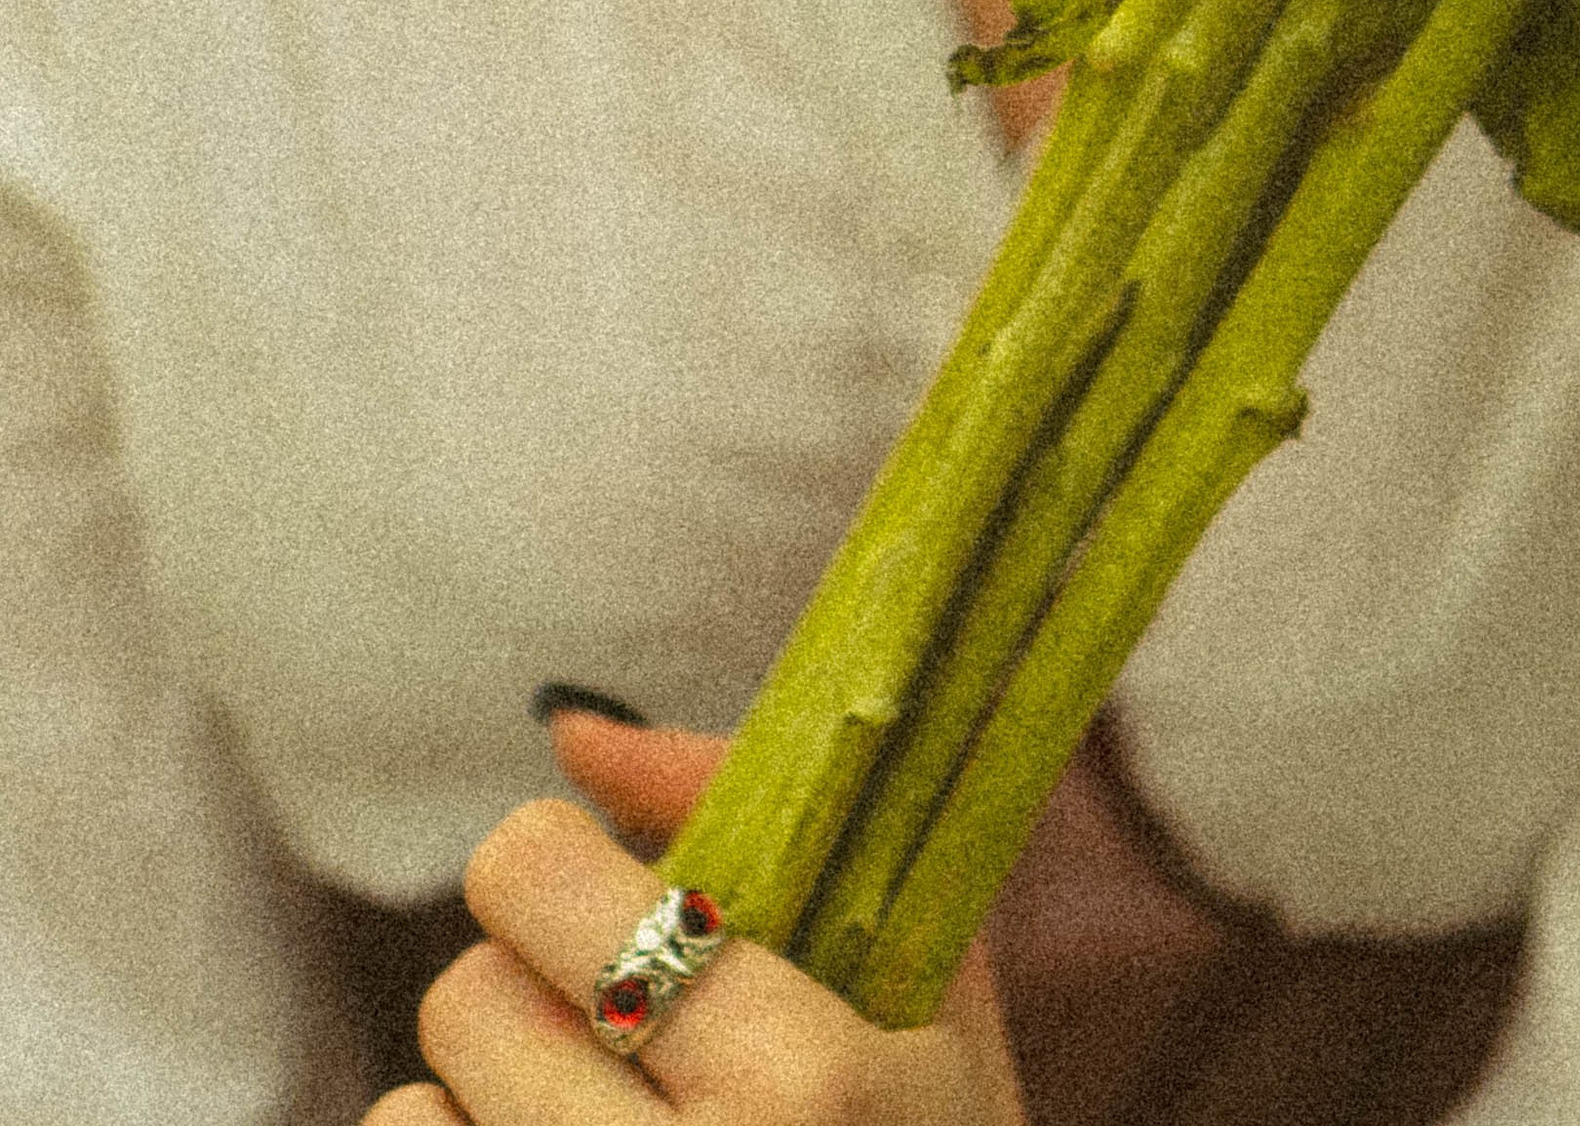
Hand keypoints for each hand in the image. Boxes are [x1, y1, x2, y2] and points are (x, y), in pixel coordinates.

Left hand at [361, 720, 1023, 1124]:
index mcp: (803, 1083)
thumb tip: (576, 735)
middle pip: (466, 998)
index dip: (561, 871)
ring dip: (482, 1112)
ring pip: (408, 1116)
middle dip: (533, 997)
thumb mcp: (928, 994)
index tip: (607, 899)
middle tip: (617, 1038)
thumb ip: (763, 821)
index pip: (539, 877)